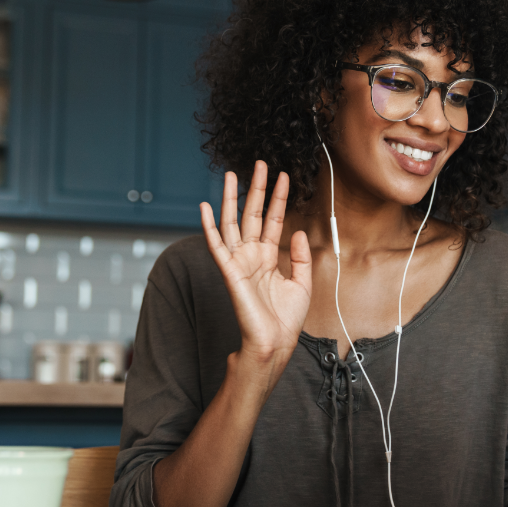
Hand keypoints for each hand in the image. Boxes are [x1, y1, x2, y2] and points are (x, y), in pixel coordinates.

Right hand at [200, 161, 311, 367]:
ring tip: (232, 175)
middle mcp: (252, 255)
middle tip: (259, 164)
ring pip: (232, 223)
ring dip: (231, 199)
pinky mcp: (230, 272)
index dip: (279, 198)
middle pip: (252, 214)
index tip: (284, 177)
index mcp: (268, 257)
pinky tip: (205, 207)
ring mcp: (239, 261)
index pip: (273, 220)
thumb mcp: (302, 283)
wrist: (274, 342)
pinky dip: (208, 226)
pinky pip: (216, 245)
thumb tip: (298, 231)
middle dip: (256, 189)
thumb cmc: (285, 319)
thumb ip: (300, 257)